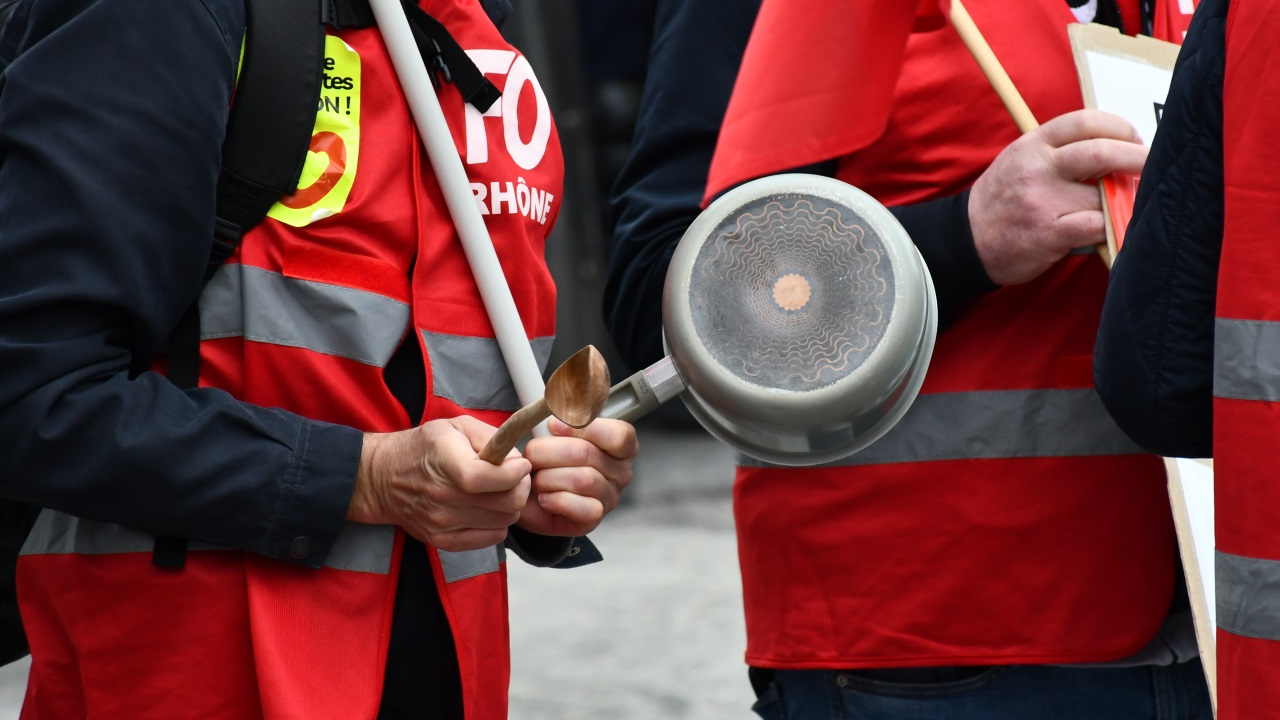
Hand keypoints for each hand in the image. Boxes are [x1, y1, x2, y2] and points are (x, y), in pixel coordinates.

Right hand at [348, 416, 531, 551]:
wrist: (383, 478)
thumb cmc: (424, 448)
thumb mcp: (456, 426)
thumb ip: (490, 437)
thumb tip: (516, 459)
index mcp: (445, 462)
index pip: (487, 478)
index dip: (515, 473)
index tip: (521, 464)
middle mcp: (442, 496)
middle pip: (506, 503)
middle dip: (520, 487)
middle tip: (515, 476)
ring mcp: (441, 522)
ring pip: (504, 521)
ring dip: (510, 505)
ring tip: (499, 490)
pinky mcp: (443, 540)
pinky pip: (491, 538)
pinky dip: (498, 523)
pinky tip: (487, 507)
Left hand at [515, 417, 636, 536]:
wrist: (533, 498)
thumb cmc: (550, 462)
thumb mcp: (556, 434)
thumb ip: (562, 421)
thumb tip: (557, 415)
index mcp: (620, 446)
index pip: (619, 435)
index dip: (585, 428)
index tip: (553, 426)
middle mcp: (621, 472)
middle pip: (586, 453)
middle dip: (548, 452)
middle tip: (531, 455)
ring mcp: (610, 497)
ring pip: (581, 479)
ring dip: (548, 478)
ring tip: (537, 479)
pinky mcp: (595, 518)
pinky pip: (579, 506)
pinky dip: (555, 500)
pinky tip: (545, 498)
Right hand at [968, 109, 1147, 284]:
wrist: (967, 238)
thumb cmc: (1005, 198)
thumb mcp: (1023, 159)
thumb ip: (1061, 151)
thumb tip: (1116, 150)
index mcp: (1033, 144)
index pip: (1085, 121)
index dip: (1119, 127)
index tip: (1133, 139)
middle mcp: (1037, 168)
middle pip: (1102, 152)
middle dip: (1137, 158)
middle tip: (1149, 165)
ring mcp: (1041, 201)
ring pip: (1102, 195)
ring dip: (1119, 201)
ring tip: (1120, 205)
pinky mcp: (1047, 233)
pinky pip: (1095, 226)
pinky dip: (1107, 228)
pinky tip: (1103, 229)